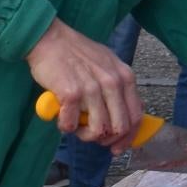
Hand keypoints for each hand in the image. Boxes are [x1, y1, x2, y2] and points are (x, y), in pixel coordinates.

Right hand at [31, 20, 141, 148]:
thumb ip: (119, 88)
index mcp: (125, 77)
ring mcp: (92, 88)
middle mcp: (112, 83)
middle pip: (119, 127)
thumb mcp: (108, 65)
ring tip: (75, 125)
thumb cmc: (77, 53)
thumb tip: (126, 115)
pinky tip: (62, 118)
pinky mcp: (71, 93)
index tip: (117, 147)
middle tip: (91, 135)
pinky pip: (72, 124)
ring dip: (84, 135)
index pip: (136, 116)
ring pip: (98, 130)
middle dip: (106, 139)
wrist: (50, 39)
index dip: (127, 137)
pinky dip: (66, 127)